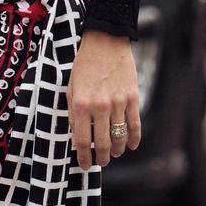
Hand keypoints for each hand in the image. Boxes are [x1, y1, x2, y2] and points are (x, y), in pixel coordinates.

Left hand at [67, 28, 140, 169]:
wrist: (105, 41)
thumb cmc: (84, 64)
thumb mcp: (71, 87)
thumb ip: (73, 112)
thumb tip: (77, 135)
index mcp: (80, 104)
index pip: (82, 140)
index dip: (83, 157)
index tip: (85, 164)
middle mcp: (99, 106)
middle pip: (102, 143)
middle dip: (101, 157)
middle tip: (101, 161)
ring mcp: (118, 102)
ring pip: (119, 136)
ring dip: (117, 150)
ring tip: (115, 154)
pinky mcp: (133, 97)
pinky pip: (135, 124)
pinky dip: (134, 138)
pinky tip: (132, 145)